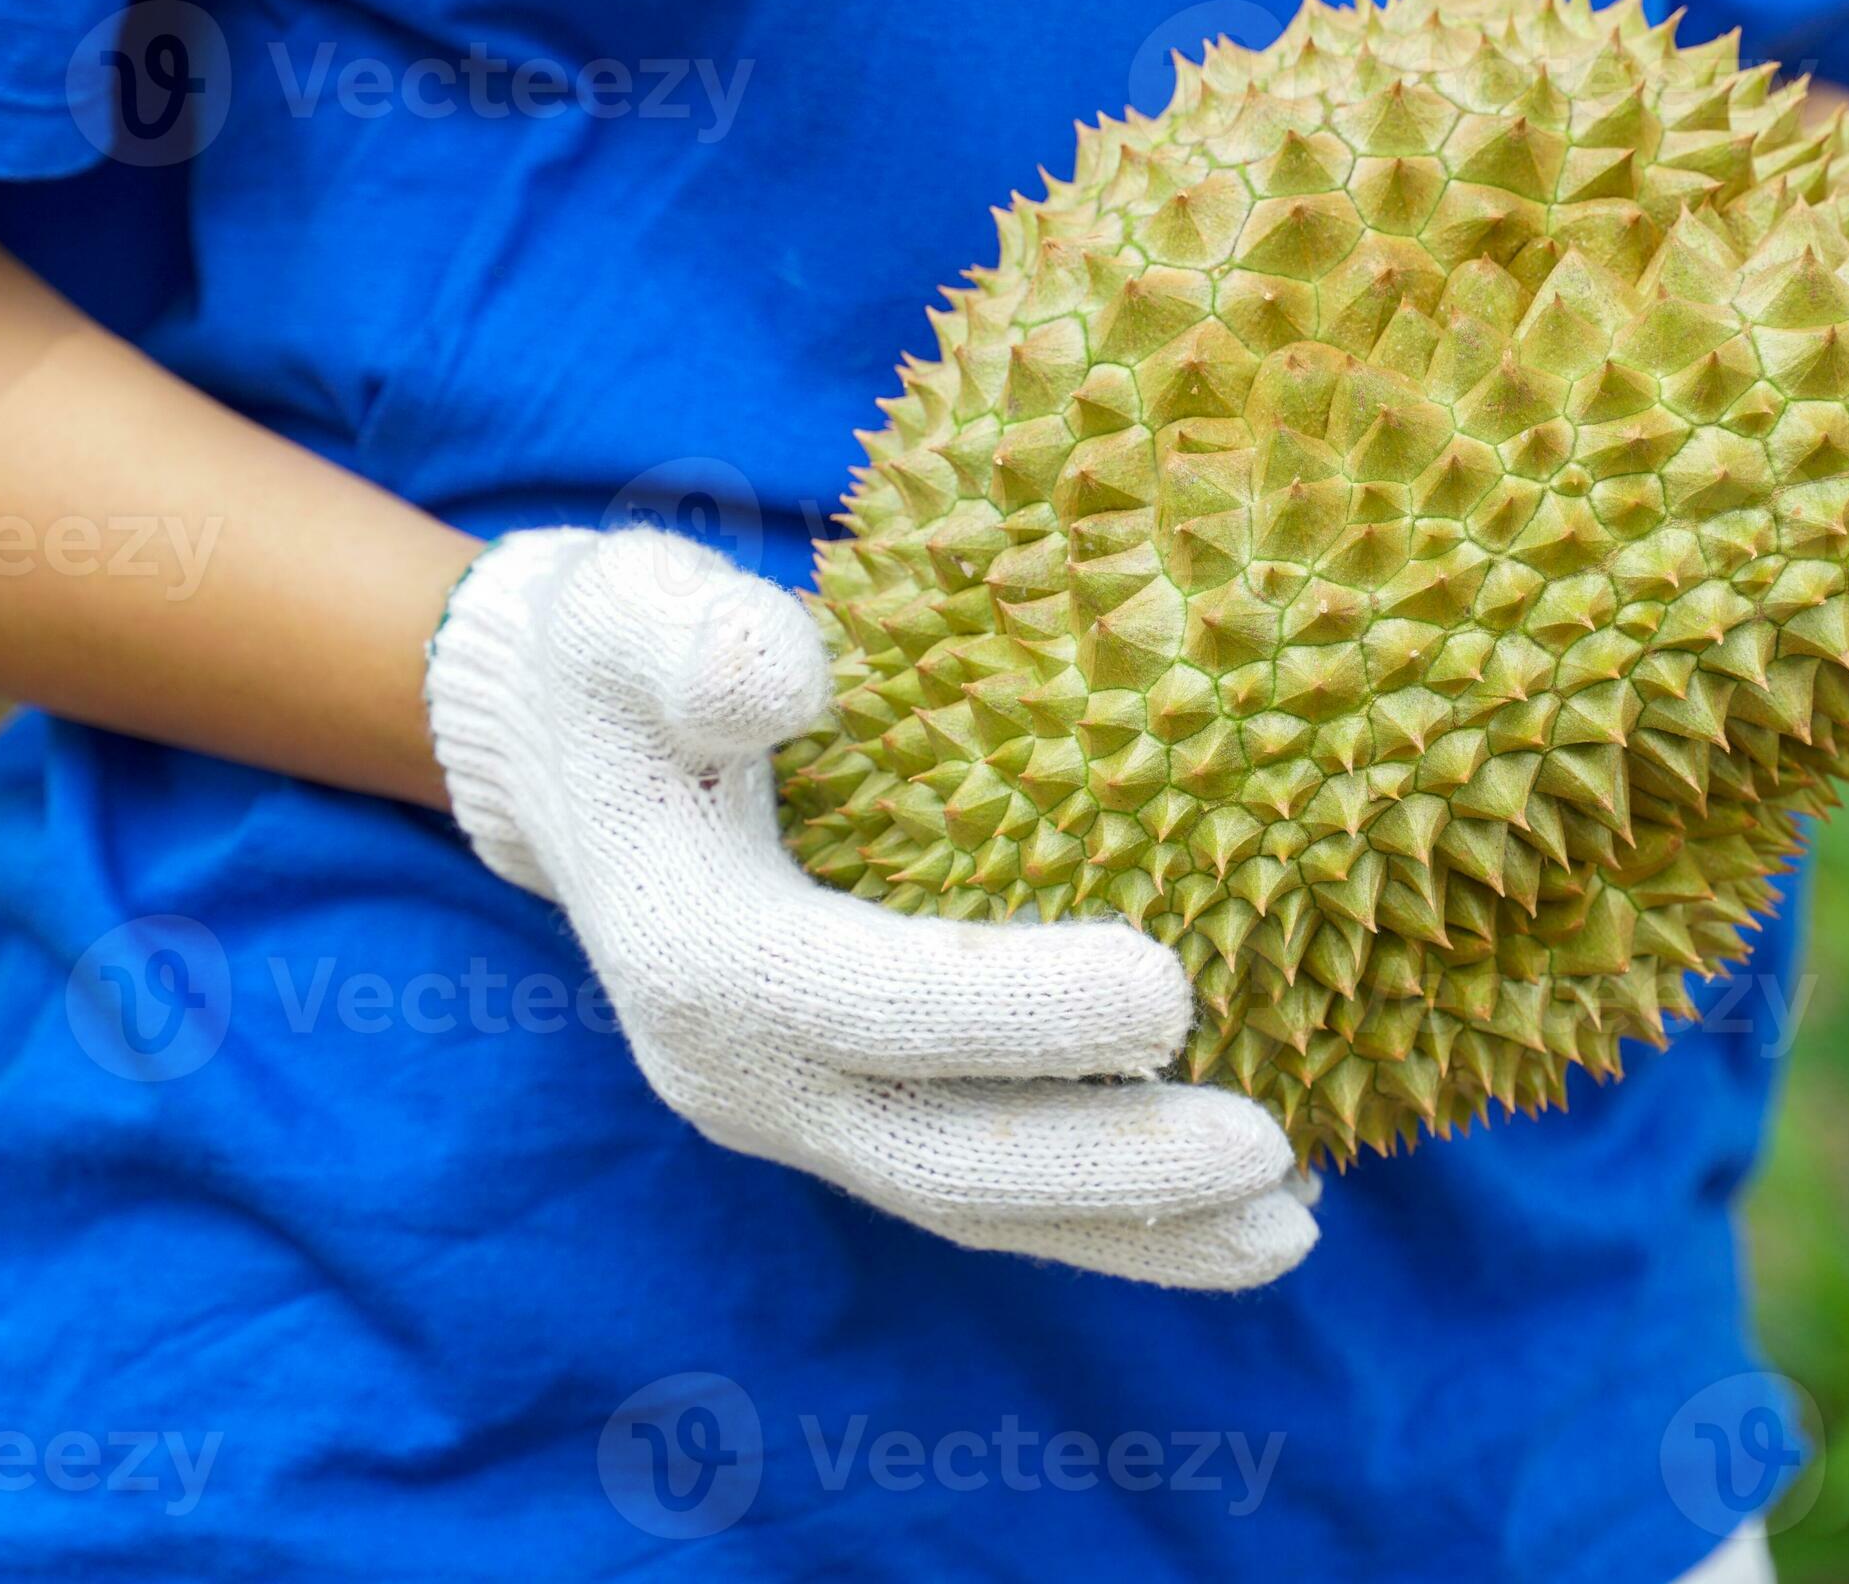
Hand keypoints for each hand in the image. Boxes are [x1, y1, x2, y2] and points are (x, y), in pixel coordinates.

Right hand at [424, 529, 1317, 1288]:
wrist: (558, 758)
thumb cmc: (621, 665)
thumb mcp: (629, 615)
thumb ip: (696, 641)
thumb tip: (782, 670)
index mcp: (697, 957)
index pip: (872, 1004)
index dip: (1015, 1012)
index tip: (1168, 990)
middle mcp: (738, 1072)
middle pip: (941, 1158)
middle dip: (1110, 1169)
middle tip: (1273, 1151)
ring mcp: (792, 1113)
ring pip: (972, 1203)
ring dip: (1133, 1231)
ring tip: (1289, 1233)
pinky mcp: (841, 1115)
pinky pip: (977, 1187)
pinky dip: (1099, 1214)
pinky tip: (1226, 1213)